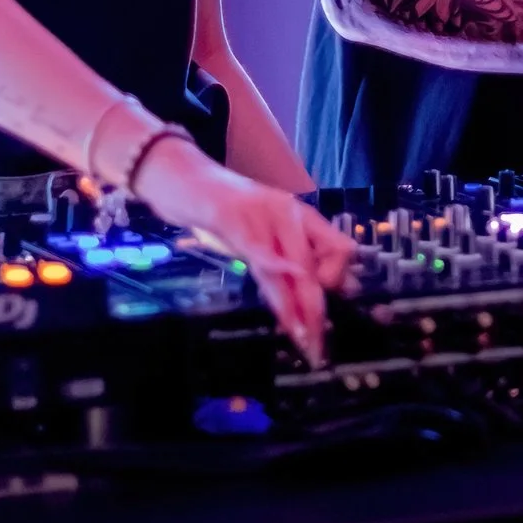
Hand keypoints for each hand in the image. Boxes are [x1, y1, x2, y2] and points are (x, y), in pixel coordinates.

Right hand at [135, 138, 355, 362]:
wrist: (183, 175)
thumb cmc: (223, 208)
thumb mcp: (261, 233)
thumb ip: (284, 257)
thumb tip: (315, 290)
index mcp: (299, 215)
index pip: (339, 248)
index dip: (336, 281)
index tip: (320, 310)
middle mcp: (289, 212)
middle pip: (314, 266)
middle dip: (315, 310)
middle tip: (316, 346)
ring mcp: (263, 213)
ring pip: (290, 265)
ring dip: (296, 308)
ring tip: (301, 339)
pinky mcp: (233, 217)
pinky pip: (258, 250)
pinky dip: (274, 271)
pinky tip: (280, 296)